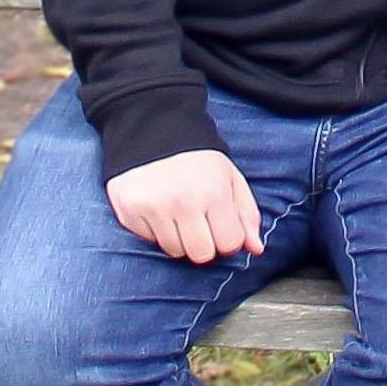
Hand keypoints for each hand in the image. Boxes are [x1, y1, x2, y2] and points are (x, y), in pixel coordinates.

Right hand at [105, 148, 265, 263]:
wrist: (153, 130)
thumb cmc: (197, 160)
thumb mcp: (230, 178)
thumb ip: (247, 214)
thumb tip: (257, 249)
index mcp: (213, 193)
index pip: (229, 244)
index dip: (228, 238)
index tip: (221, 225)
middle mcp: (183, 202)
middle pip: (201, 254)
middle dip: (204, 243)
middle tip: (199, 221)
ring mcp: (154, 207)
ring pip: (174, 251)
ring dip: (179, 238)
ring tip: (178, 213)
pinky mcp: (130, 210)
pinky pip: (148, 241)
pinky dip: (155, 231)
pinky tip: (158, 209)